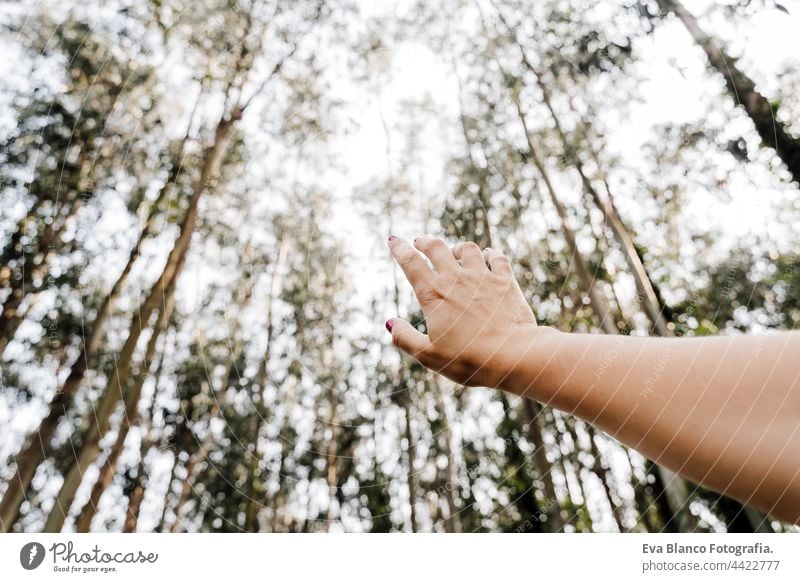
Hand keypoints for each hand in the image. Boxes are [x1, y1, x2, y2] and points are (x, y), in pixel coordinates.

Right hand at [386, 235, 550, 388]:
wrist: (512, 356)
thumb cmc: (468, 360)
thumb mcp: (429, 356)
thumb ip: (405, 339)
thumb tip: (390, 324)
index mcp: (433, 295)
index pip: (411, 263)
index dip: (399, 248)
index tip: (393, 240)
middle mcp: (456, 279)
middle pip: (437, 247)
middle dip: (425, 241)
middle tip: (420, 242)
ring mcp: (483, 277)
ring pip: (467, 248)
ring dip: (457, 247)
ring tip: (454, 252)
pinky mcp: (506, 282)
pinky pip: (497, 258)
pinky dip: (490, 254)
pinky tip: (488, 255)